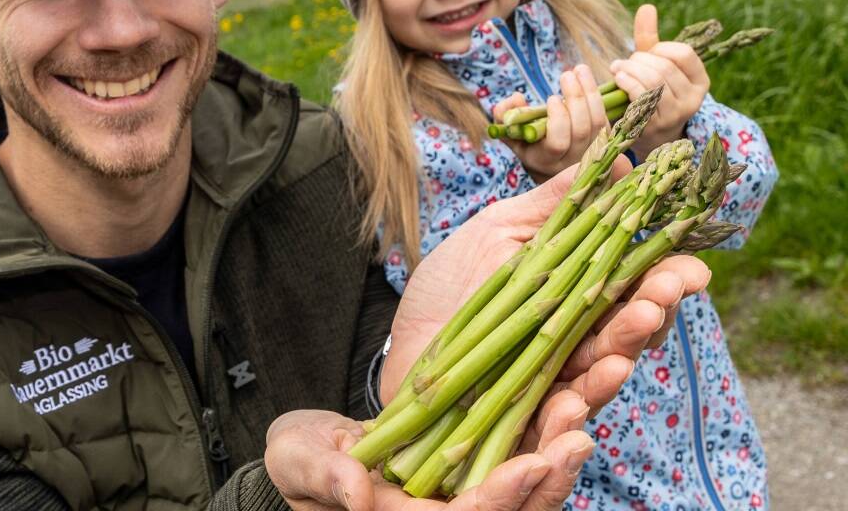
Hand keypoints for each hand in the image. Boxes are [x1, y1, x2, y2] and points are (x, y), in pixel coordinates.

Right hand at [265, 406, 595, 509]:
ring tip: (582, 404)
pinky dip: (553, 418)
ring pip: (535, 481)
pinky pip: (529, 443)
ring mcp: (475, 485)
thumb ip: (324, 475)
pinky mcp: (486, 454)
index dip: (500, 498)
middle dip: (553, 476)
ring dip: (563, 445)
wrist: (319, 447)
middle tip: (578, 433)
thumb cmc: (302, 458)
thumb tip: (356, 491)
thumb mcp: (298, 460)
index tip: (532, 464)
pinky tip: (574, 384)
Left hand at [384, 160, 710, 411]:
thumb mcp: (495, 233)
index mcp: (577, 294)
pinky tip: (571, 407)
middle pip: (629, 334)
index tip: (691, 268)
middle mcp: (576, 341)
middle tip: (660, 297)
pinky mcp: (519, 423)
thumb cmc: (448, 287)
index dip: (668, 280)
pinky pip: (548, 430)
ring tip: (622, 352)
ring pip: (597, 380)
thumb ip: (552, 205)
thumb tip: (615, 159)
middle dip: (650, 317)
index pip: (636, 287)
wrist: (397, 341)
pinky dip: (565, 423)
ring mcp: (551, 384)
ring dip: (615, 365)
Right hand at [493, 65, 608, 182]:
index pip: (558, 143)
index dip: (558, 120)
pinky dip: (598, 97)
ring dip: (590, 92)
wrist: (553, 162)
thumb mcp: (510, 133)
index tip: (551, 98)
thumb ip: (504, 116)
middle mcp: (572, 160)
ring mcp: (591, 152)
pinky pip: (606, 117)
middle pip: (582, 129)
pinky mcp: (605, 141)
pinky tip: (587, 80)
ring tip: (579, 70)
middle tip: (567, 74)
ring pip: (598, 122)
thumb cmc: (527, 143)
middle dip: (576, 98)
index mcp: (547, 160)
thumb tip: (516, 97)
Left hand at [609, 4, 709, 158]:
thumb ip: (650, 39)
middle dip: (638, 60)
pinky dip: (627, 84)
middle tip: (624, 64)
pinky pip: (641, 98)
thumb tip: (647, 7)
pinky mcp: (656, 126)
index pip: (684, 53)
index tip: (645, 54)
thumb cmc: (649, 94)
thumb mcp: (653, 66)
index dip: (660, 48)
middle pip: (664, 67)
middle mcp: (694, 99)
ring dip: (629, 71)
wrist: (645, 135)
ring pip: (653, 81)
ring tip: (617, 69)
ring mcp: (676, 115)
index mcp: (700, 81)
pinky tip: (617, 80)